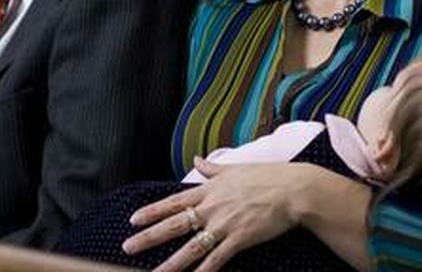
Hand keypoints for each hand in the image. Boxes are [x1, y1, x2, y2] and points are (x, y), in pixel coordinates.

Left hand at [123, 158, 300, 271]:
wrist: (293, 189)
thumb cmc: (268, 177)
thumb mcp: (235, 168)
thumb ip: (212, 168)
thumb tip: (197, 160)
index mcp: (210, 190)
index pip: (173, 201)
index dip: (152, 211)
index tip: (133, 219)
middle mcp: (212, 208)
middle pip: (174, 225)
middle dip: (149, 237)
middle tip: (128, 246)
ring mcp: (224, 225)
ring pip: (190, 248)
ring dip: (170, 263)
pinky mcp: (238, 240)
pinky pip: (216, 260)